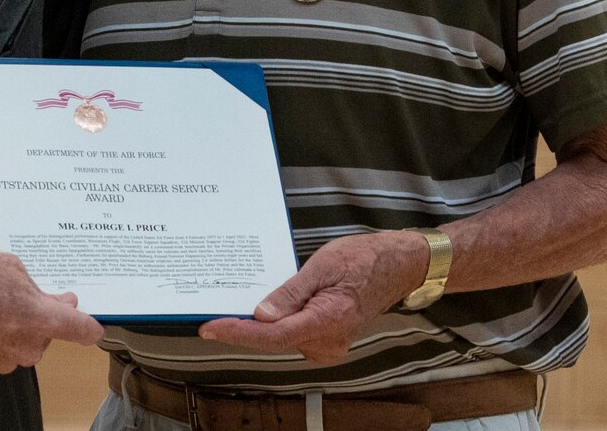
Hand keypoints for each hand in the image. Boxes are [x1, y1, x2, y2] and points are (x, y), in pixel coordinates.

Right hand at [0, 239, 105, 373]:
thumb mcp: (10, 267)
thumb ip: (38, 289)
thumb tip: (56, 302)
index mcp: (41, 320)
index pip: (82, 331)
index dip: (89, 326)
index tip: (92, 326)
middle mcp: (25, 347)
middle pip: (43, 334)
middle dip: (35, 316)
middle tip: (14, 293)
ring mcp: (0, 361)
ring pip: (17, 343)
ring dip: (9, 327)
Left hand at [197, 231, 426, 363]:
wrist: (395, 267)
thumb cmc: (363, 260)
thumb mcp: (322, 265)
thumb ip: (291, 293)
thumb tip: (262, 315)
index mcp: (328, 320)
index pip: (273, 336)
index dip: (239, 333)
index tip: (211, 328)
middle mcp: (329, 342)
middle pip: (273, 340)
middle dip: (244, 327)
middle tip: (214, 312)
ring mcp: (329, 346)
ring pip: (281, 339)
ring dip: (260, 325)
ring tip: (240, 305)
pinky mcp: (326, 342)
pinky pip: (292, 336)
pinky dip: (276, 324)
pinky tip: (266, 309)